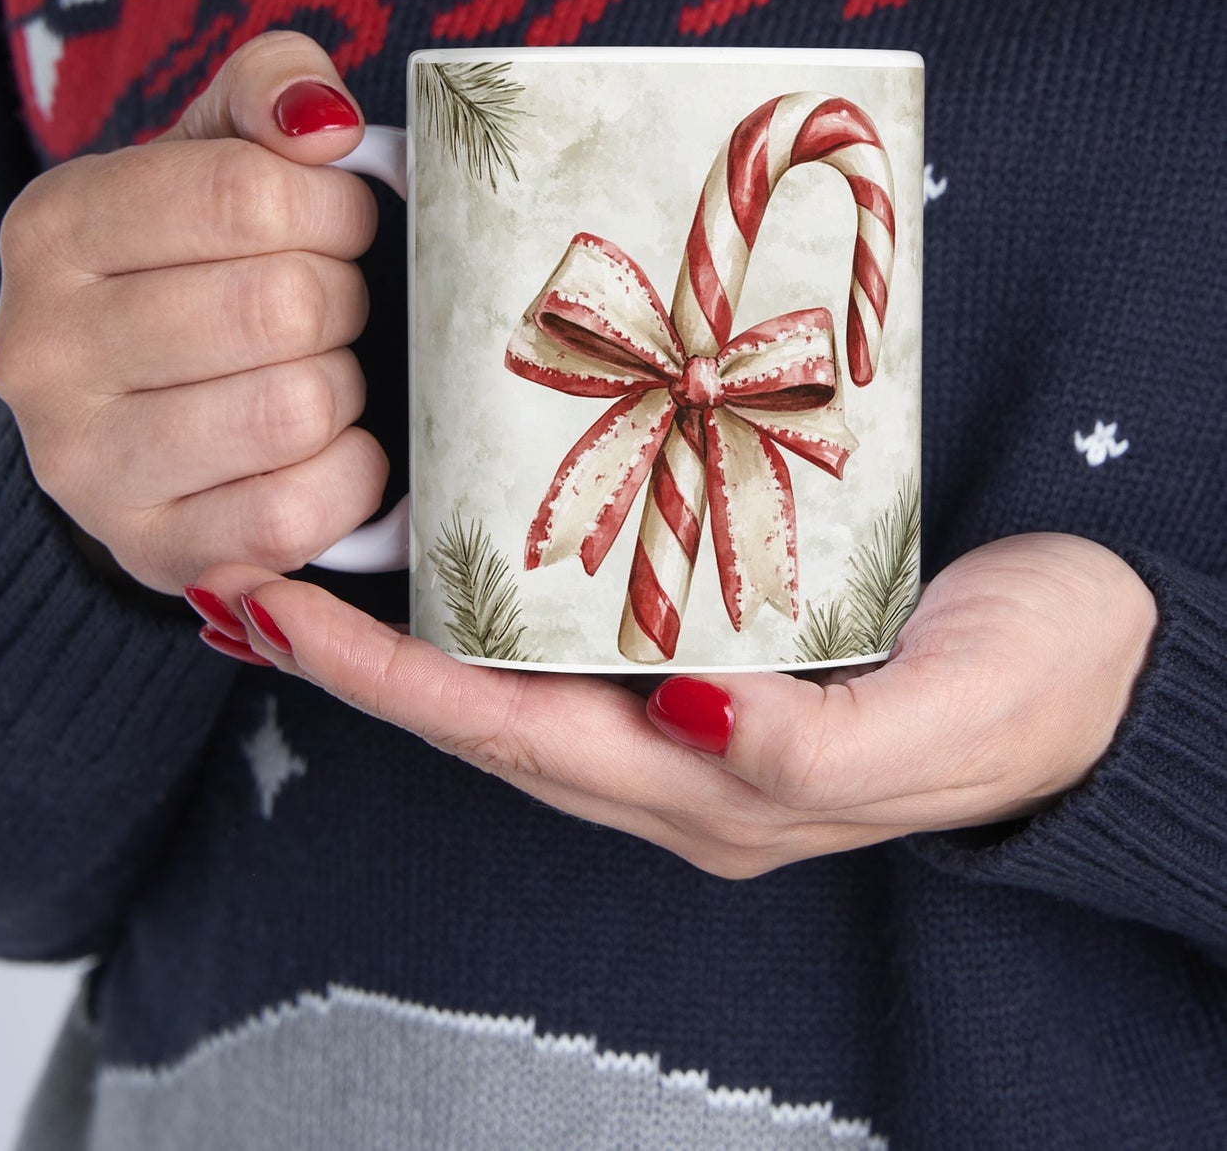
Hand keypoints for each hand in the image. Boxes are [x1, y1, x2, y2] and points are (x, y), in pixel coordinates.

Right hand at [0, 32, 386, 593]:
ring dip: (343, 387)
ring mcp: (84, 466)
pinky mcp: (151, 550)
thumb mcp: (210, 153)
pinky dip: (349, 475)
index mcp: (54, 228)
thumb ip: (268, 91)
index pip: (248, 194)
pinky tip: (328, 448)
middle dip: (342, 299)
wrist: (126, 415)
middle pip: (282, 305)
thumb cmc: (190, 268)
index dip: (334, 209)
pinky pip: (296, 512)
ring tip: (317, 372)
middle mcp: (42, 351)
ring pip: (295, 409)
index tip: (339, 224)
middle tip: (329, 306)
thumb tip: (324, 122)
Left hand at [190, 534, 1157, 875]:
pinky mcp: (718, 650)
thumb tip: (688, 717)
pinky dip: (488, 608)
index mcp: (717, 791)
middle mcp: (678, 761)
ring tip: (304, 567)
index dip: (383, 682)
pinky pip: (572, 637)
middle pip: (480, 716)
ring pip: (512, 682)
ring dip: (402, 637)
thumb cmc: (1040, 688)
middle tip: (241, 576)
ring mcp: (691, 712)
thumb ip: (814, 746)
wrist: (1109, 662)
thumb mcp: (945, 720)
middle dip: (354, 660)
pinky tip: (448, 560)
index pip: (510, 736)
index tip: (271, 611)